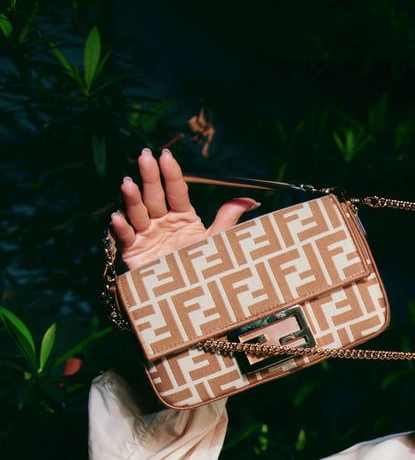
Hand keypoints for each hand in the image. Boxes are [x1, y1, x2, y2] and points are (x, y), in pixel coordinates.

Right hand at [110, 147, 257, 267]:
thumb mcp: (217, 242)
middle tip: (145, 157)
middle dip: (149, 177)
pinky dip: (122, 228)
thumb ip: (228, 218)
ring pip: (138, 213)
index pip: (176, 191)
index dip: (171, 174)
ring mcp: (147, 236)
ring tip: (128, 183)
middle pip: (155, 196)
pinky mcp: (134, 253)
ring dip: (132, 198)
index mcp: (183, 217)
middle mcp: (162, 222)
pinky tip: (118, 217)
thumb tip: (251, 198)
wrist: (192, 304)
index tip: (166, 156)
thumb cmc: (205, 270)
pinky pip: (127, 238)